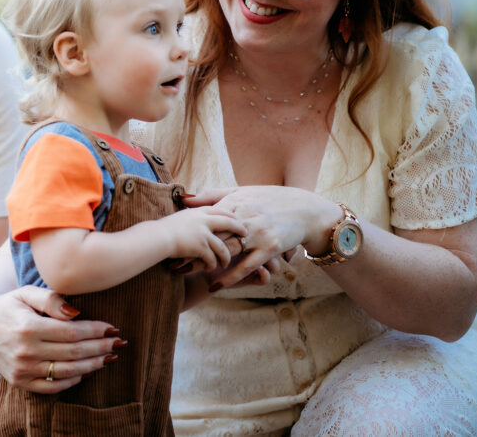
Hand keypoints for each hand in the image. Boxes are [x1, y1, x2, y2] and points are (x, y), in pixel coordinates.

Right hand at [0, 285, 119, 392]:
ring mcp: (23, 370)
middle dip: (101, 347)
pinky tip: (86, 370)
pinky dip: (73, 380)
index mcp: (28, 327)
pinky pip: (53, 387)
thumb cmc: (8, 305)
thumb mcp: (26, 292)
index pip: (72, 332)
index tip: (113, 328)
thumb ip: (51, 299)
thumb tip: (76, 312)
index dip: (96, 331)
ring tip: (109, 357)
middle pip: (74, 353)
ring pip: (67, 371)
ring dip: (93, 365)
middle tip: (119, 342)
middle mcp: (26, 351)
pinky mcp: (20, 382)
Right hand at [159, 206, 247, 271]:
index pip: (222, 210)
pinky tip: (209, 269)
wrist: (156, 237)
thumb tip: (198, 215)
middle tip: (245, 236)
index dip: (232, 216)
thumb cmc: (164, 229)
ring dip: (225, 257)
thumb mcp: (181, 217)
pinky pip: (212, 259)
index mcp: (199, 211)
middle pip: (229, 223)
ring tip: (225, 263)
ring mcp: (203, 234)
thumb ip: (193, 217)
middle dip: (239, 230)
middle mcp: (204, 220)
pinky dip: (212, 265)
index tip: (239, 221)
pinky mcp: (200, 247)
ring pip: (223, 247)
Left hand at [186, 186, 341, 288]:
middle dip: (190, 249)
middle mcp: (243, 217)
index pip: (205, 218)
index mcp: (235, 202)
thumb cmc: (271, 200)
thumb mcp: (242, 191)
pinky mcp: (269, 248)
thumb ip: (213, 195)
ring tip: (185, 273)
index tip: (169, 240)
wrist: (307, 210)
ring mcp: (257, 233)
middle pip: (210, 235)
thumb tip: (185, 198)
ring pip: (225, 250)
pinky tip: (215, 284)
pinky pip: (246, 265)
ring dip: (204, 264)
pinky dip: (230, 276)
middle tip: (171, 261)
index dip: (187, 230)